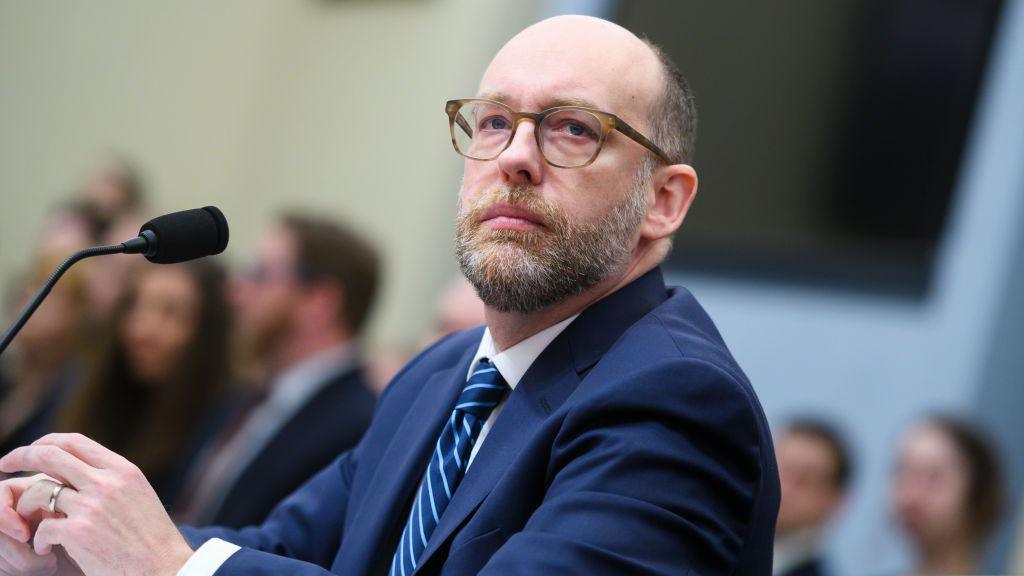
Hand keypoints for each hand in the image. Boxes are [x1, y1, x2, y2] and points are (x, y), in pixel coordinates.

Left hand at [0, 434, 192, 575]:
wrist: (164, 568)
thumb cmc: (150, 539)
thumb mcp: (138, 496)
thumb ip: (110, 481)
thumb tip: (76, 469)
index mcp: (122, 470)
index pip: (74, 441)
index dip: (45, 442)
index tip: (30, 451)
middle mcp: (107, 482)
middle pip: (50, 455)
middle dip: (20, 456)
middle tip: (4, 464)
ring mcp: (92, 506)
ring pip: (39, 492)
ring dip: (27, 509)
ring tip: (30, 526)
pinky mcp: (79, 532)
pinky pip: (42, 528)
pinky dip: (39, 541)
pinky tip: (47, 552)